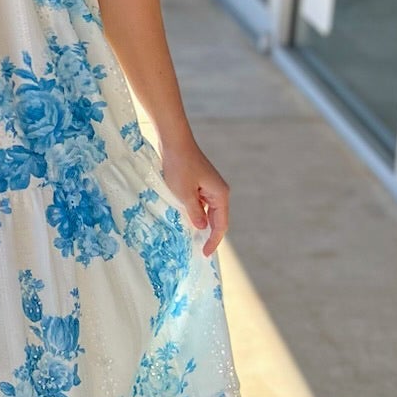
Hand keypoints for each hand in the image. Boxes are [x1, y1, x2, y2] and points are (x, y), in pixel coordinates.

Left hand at [160, 136, 228, 257]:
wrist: (175, 142)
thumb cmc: (179, 166)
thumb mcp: (184, 194)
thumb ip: (194, 213)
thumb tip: (202, 227)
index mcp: (220, 195)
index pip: (221, 225)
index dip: (214, 241)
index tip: (204, 254)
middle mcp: (219, 191)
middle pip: (218, 219)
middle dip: (210, 235)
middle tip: (199, 250)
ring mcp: (211, 187)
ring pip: (209, 212)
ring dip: (202, 225)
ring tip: (193, 240)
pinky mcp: (202, 183)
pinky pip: (202, 204)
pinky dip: (197, 214)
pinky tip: (187, 221)